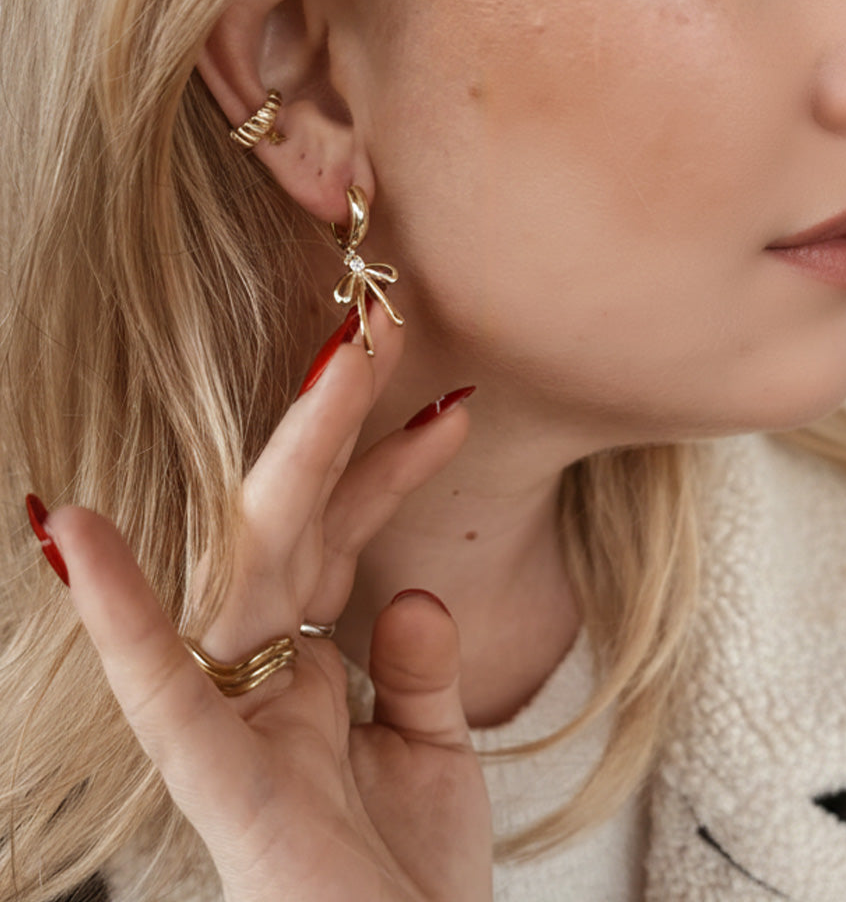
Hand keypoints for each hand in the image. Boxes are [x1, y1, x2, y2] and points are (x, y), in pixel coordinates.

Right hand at [38, 309, 491, 901]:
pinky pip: (161, 692)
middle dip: (343, 423)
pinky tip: (73, 531)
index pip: (347, 536)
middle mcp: (266, 673)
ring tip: (333, 361)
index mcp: (311, 663)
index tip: (442, 398)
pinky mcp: (218, 781)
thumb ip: (416, 665)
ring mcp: (237, 719)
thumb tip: (408, 590)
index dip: (389, 462)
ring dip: (291, 459)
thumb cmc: (406, 875)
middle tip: (384, 328)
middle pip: (303, 521)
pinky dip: (121, 614)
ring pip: (255, 563)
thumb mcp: (429, 748)